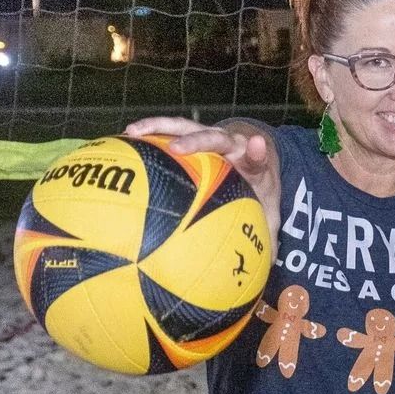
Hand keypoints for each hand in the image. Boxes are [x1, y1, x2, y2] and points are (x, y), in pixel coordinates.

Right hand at [125, 116, 279, 232]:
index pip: (257, 158)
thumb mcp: (268, 209)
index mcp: (252, 164)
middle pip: (216, 138)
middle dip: (199, 141)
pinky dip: (150, 131)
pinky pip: (170, 131)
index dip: (257, 152)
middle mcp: (231, 145)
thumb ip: (267, 235)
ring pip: (186, 127)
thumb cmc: (257, 187)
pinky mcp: (192, 135)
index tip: (257, 145)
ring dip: (161, 126)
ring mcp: (209, 137)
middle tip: (179, 148)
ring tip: (135, 130)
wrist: (256, 153)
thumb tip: (267, 267)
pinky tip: (126, 137)